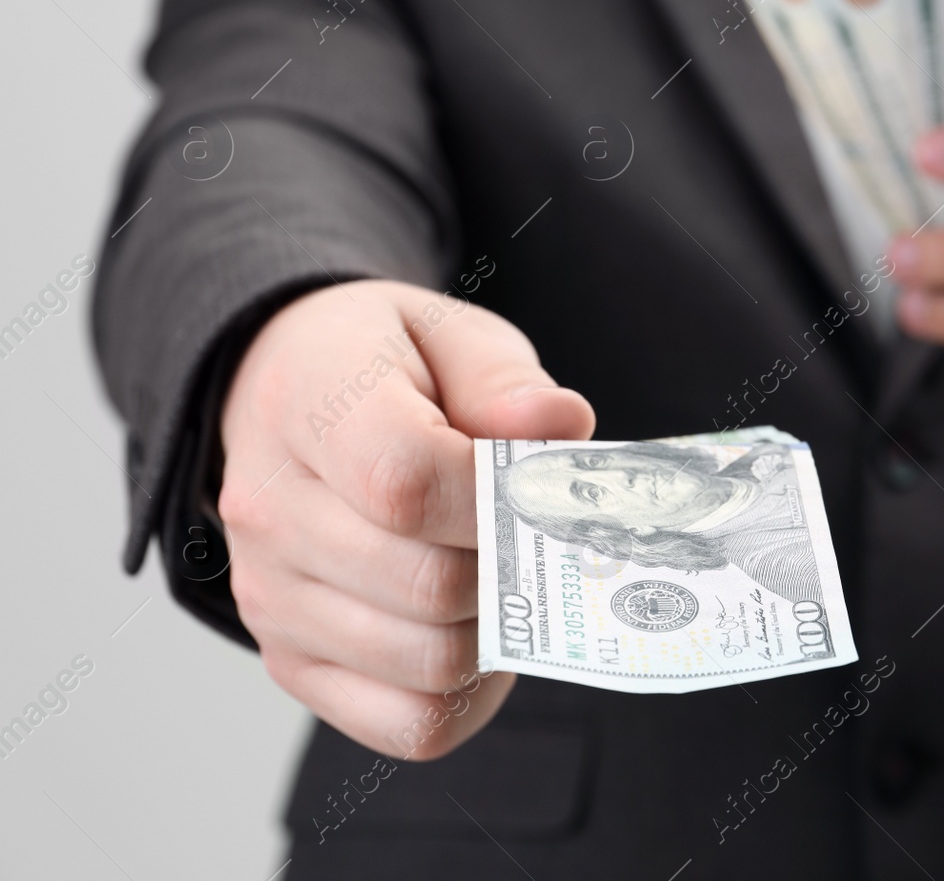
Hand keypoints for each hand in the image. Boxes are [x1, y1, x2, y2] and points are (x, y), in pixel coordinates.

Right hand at [218, 280, 593, 758]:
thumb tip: (559, 428)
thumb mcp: (449, 333)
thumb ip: (505, 379)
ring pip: (430, 662)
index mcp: (304, 404)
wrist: (284, 391)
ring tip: (507, 573)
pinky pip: (409, 724)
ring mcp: (272, 596)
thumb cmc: (384, 365)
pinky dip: (468, 693)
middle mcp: (269, 510)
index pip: (407, 482)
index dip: (498, 498)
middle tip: (538, 532)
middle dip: (514, 564)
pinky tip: (478, 628)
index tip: (542, 485)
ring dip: (497, 628)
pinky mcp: (291, 661)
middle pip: (430, 585)